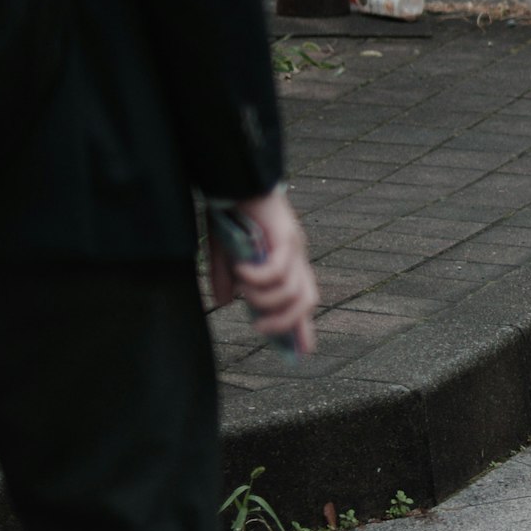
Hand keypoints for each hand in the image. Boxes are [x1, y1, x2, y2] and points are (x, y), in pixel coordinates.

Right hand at [210, 186, 320, 360]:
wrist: (236, 178)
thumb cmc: (234, 212)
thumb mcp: (224, 251)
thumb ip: (226, 278)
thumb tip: (223, 303)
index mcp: (286, 264)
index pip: (301, 299)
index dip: (302, 327)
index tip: (302, 352)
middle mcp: (296, 257)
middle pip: (307, 300)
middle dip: (285, 322)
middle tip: (258, 326)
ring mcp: (293, 246)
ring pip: (292, 290)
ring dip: (265, 298)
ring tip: (244, 289)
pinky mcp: (284, 234)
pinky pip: (278, 268)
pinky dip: (259, 277)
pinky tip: (242, 271)